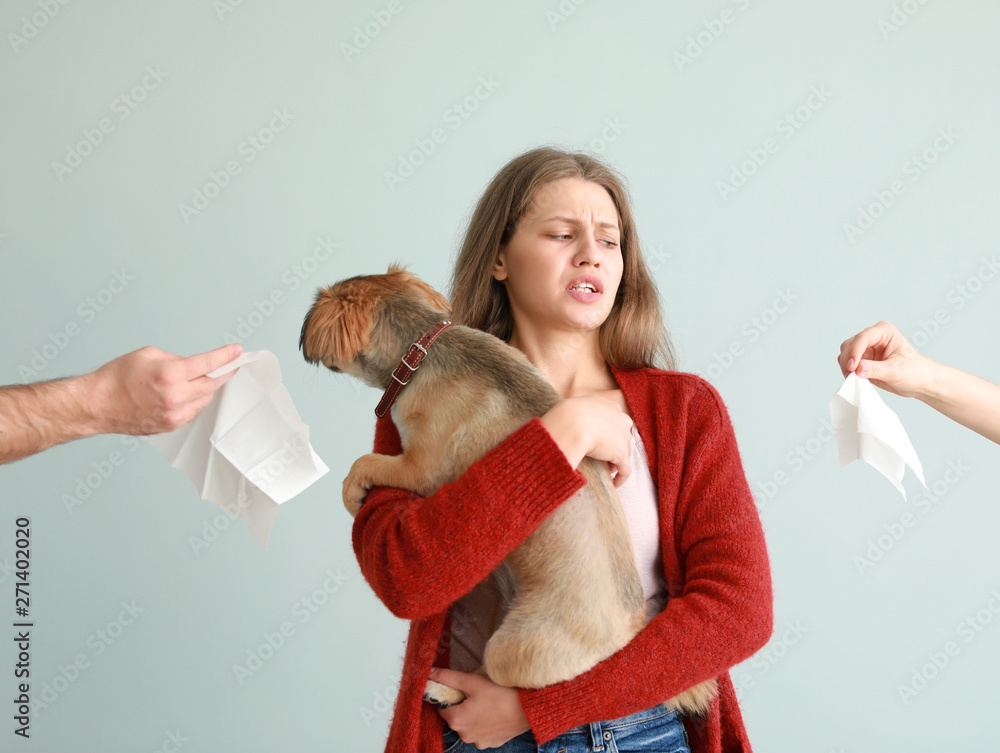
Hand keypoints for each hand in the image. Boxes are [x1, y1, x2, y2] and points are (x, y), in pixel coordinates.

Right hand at [87, 344, 242, 434]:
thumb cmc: (116, 378)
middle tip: (228, 365)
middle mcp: (175, 397)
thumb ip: (176, 359)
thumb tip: (193, 365)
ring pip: (205, 400)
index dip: (226, 356)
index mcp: (170, 375)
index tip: (237, 352)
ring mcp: (174, 415)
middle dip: (222, 373)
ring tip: (199, 379)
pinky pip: (193, 412)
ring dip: (207, 388)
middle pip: (212, 384)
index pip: (208, 364)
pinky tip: (186, 394)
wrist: (97, 404)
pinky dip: (194, 401)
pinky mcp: (171, 426)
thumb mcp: (148, 355)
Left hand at [430, 667, 528, 748]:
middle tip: (477, 692)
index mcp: (456, 721)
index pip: (442, 707)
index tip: (462, 687)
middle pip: (455, 717)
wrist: (529, 709)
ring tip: (488, 701)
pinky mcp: (493, 743)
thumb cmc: (500, 694)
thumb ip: (448, 677)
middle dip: (462, 705)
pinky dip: (486, 722)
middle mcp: (465, 736)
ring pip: (469, 725)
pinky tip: (496, 712)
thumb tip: (430, 673)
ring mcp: (480, 742)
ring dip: (474, 715)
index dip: (450, 695)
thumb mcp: (472, 681)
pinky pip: (482, 731)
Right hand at [539, 395, 632, 485]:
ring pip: (624, 452)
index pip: (615, 421)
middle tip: (601, 456)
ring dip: (615, 461)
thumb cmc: (569, 414)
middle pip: (622, 437)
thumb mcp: (575, 405)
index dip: (608, 432)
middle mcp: (622, 421)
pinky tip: (614, 483)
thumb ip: (580, 411)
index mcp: (611, 407)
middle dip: (613, 446)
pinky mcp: (622, 455)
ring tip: (604, 469)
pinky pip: (625, 470)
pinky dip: (621, 477)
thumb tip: (568, 416)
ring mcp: (624, 439)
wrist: (573, 424)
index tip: (599, 440)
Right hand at [837, 321, 937, 398]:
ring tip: (854, 377)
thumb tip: (857, 369)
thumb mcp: (895, 371)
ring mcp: (867, 348)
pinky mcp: (863, 359)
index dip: (854, 351)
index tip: (853, 367)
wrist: (920, 383)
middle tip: (851, 374)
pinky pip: (848, 362)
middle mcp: (874, 337)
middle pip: (850, 344)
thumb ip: (875, 369)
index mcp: (885, 332)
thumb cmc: (914, 372)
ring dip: (846, 365)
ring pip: (846, 352)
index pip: (863, 337)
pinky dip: (847, 370)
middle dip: (848, 359)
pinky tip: (855, 378)